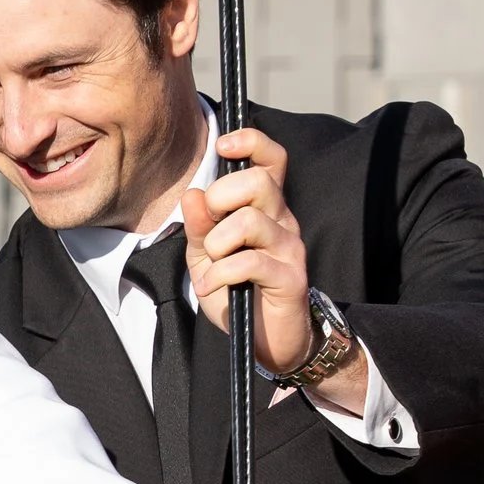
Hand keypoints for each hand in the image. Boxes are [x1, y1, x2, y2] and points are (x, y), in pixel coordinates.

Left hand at [181, 127, 369, 406]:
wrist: (267, 341)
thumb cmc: (238, 292)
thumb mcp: (207, 257)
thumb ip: (200, 226)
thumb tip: (192, 193)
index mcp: (265, 209)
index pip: (272, 159)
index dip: (252, 142)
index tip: (224, 146)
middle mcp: (283, 221)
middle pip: (258, 183)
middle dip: (221, 200)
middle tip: (211, 233)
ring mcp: (289, 248)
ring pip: (249, 221)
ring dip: (217, 245)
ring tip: (212, 266)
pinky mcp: (290, 277)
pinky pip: (249, 261)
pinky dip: (220, 274)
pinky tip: (212, 287)